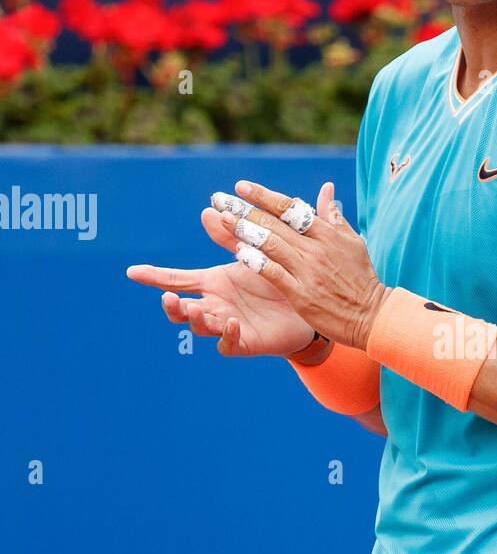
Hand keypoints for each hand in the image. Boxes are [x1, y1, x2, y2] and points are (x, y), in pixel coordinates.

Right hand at [126, 201, 315, 357]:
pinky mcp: (245, 342)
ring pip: (201, 327)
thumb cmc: (275, 278)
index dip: (154, 276)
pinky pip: (229, 344)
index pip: (176, 279)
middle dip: (172, 305)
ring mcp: (226, 326)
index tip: (132, 272)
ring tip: (194, 309)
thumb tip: (209, 210)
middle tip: (169, 298)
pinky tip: (232, 323)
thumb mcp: (252, 254)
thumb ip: (230, 236)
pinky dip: (228, 335)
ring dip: (195, 319)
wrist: (306, 305)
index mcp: (211, 283)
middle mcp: (214, 305)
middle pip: (181, 309)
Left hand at [216, 178, 390, 351]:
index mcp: (326, 233)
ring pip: (270, 244)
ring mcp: (307, 271)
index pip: (289, 208)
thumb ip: (334, 216)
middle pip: (274, 223)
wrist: (372, 315)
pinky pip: (273, 273)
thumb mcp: (353, 242)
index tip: (241, 186)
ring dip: (243, 230)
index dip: (263, 195)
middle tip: (219, 199)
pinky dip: (255, 261)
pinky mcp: (301, 294)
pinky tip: (237, 252)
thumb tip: (327, 189)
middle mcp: (315, 248)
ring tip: (221, 219)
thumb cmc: (362, 279)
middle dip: (244, 209)